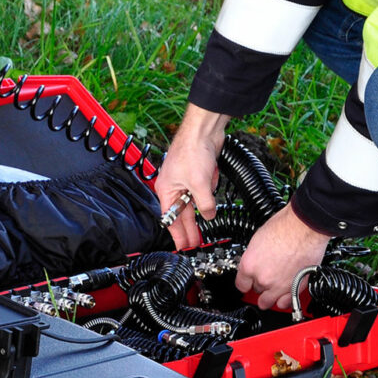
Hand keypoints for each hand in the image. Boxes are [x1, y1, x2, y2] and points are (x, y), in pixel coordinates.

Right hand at [155, 105, 228, 250]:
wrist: (203, 130)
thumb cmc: (191, 150)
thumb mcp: (200, 184)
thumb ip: (204, 204)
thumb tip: (208, 215)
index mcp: (166, 190)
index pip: (170, 219)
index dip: (177, 234)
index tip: (183, 246)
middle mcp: (173, 186)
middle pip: (182, 213)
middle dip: (190, 228)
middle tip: (195, 243)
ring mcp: (185, 180)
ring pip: (194, 201)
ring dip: (202, 208)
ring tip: (204, 227)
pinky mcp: (197, 173)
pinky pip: (203, 189)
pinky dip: (209, 189)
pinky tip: (211, 186)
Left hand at [236, 202, 332, 310]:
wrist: (305, 226)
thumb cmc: (285, 227)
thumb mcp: (258, 239)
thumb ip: (255, 256)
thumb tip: (256, 261)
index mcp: (249, 265)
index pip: (241, 284)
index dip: (245, 282)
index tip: (248, 283)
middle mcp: (263, 278)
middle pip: (256, 291)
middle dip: (260, 285)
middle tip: (265, 279)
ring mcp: (280, 285)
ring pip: (268, 302)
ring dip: (270, 297)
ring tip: (273, 291)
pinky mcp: (296, 287)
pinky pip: (286, 303)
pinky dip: (285, 301)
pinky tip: (284, 296)